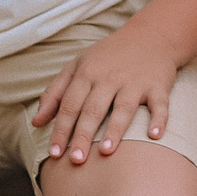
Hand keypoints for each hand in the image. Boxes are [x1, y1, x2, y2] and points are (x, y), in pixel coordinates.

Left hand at [31, 27, 181, 165]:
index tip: (55, 153)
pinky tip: (154, 135)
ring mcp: (135, 81)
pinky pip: (159, 103)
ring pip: (123, 107)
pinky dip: (159, 118)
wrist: (151, 35)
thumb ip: (55, 93)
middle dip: (83, 135)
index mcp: (87, 73)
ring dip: (115, 129)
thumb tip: (37, 122)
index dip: (61, 129)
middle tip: (76, 160)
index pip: (70, 104)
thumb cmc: (108, 56)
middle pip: (93, 109)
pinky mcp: (158, 85)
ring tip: (105, 150)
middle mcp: (110, 77)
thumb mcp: (77, 66)